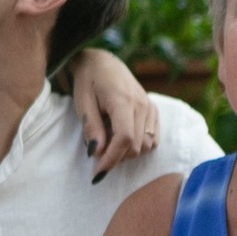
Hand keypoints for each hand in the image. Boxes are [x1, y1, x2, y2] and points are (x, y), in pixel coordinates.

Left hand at [71, 48, 157, 178]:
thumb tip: (97, 154)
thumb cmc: (88, 81)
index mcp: (123, 100)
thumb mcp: (82, 102)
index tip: (97, 173)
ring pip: (147, 146)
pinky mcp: (154, 111)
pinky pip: (153, 139)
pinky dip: (139, 145)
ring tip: (109, 142)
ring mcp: (150, 107)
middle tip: (98, 153)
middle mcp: (142, 105)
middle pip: (137, 146)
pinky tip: (123, 138)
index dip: (111, 159)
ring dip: (128, 152)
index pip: (124, 139)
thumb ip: (91, 127)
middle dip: (117, 157)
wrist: (102, 62)